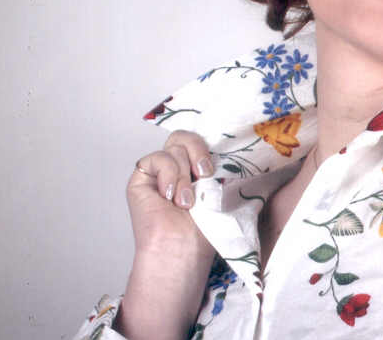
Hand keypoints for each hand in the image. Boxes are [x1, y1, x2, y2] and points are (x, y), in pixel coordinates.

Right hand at [116, 131, 216, 339]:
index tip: (219, 164)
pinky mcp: (141, 178)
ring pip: (174, 147)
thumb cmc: (206, 226)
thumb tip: (241, 144)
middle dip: (199, 151)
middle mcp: (179, 167)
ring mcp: (159, 172)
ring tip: (186, 202)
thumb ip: (225, 164)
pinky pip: (156, 158)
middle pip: (185, 136)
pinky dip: (168, 174)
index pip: (202, 139)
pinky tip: (169, 196)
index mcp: (197, 168)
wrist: (184, 247)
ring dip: (184, 176)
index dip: (210, 144)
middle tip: (205, 174)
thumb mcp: (224, 188)